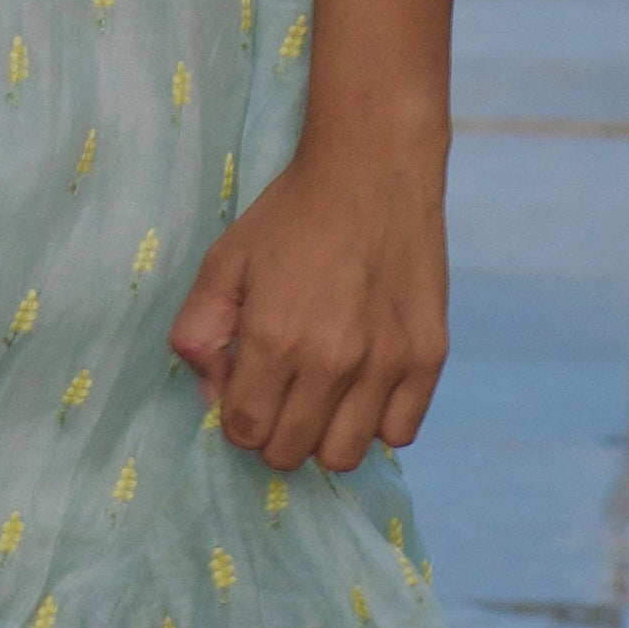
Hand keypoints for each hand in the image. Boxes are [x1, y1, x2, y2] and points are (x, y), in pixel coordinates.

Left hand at [167, 135, 448, 476]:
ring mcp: (387, 363)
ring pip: (345, 456)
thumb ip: (199, 334)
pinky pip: (398, 433)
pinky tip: (363, 386)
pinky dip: (377, 422)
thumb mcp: (222, 264)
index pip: (246, 431)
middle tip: (281, 395)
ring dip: (324, 437)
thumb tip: (213, 397)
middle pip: (292, 452)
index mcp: (274, 338)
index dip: (239, 421)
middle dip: (275, 434)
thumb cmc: (291, 218)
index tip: (247, 395)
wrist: (372, 172)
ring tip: (322, 396)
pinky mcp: (428, 358)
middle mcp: (333, 360)